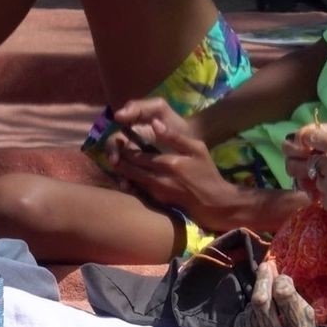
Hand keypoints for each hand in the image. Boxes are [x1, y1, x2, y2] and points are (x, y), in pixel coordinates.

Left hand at [106, 100, 241, 228]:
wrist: (213, 203)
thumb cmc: (206, 172)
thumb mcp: (197, 149)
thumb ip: (175, 137)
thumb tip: (154, 123)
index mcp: (168, 164)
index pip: (137, 154)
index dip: (124, 146)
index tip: (118, 138)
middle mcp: (158, 179)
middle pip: (129, 168)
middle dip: (119, 158)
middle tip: (114, 149)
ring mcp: (156, 192)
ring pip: (130, 180)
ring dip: (121, 170)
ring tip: (117, 160)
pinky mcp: (156, 201)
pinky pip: (137, 189)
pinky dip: (129, 182)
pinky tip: (126, 175)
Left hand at [230, 256, 322, 326]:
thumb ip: (295, 300)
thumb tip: (276, 271)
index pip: (285, 297)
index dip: (278, 279)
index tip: (275, 270)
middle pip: (260, 301)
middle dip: (262, 280)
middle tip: (264, 268)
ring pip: (248, 311)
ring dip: (256, 303)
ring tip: (265, 309)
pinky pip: (239, 324)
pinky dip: (247, 318)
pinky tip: (256, 326)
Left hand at [286, 123, 326, 241]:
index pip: (309, 135)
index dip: (307, 137)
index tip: (311, 139)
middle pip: (300, 158)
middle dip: (300, 156)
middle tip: (308, 157)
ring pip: (306, 177)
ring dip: (309, 174)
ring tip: (321, 175)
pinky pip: (317, 193)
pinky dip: (320, 191)